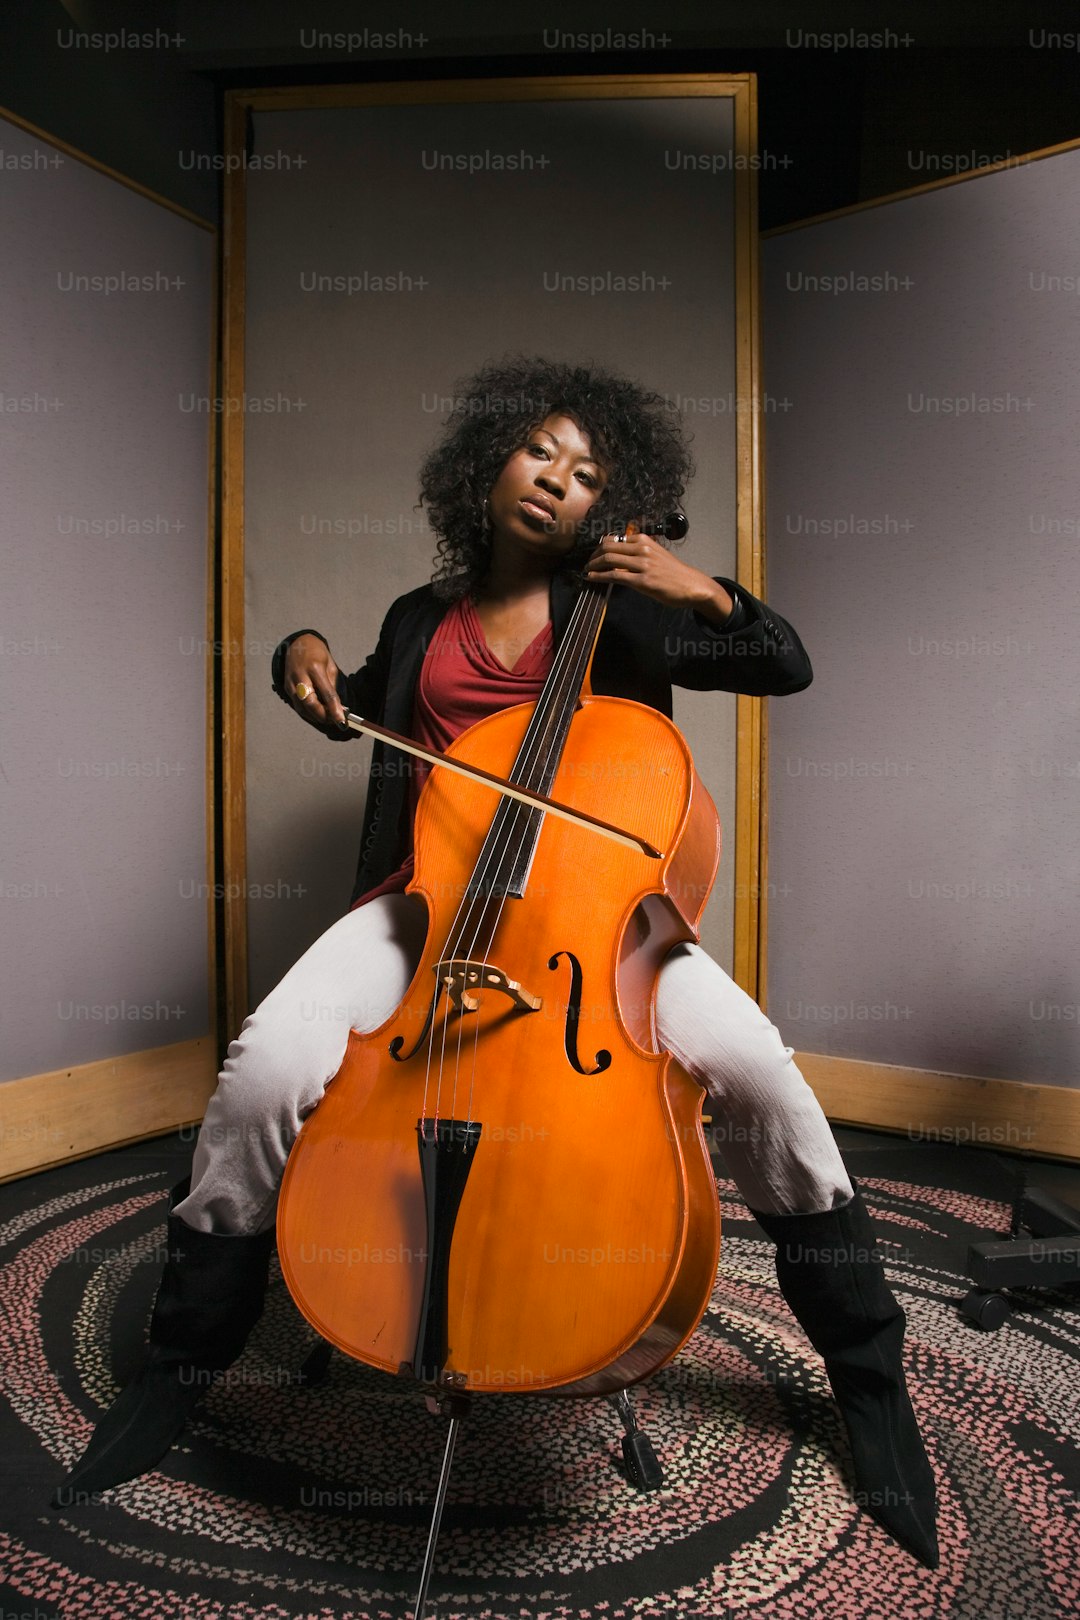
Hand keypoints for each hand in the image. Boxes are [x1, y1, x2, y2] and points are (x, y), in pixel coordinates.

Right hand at [283, 634, 346, 727]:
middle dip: (323, 716)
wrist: (298, 643)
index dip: (334, 709)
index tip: (341, 720)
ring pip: (302, 708)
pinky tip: (316, 712)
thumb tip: (338, 706)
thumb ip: (332, 686)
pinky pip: (297, 704)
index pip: (326, 693)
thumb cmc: (317, 653)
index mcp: (315, 668)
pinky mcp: (286, 687)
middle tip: (334, 720)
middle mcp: (300, 676)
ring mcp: (291, 683)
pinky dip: (307, 712)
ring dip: (315, 716)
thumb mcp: (330, 666)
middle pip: (310, 704)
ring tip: (327, 718)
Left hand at [583, 529, 734, 621]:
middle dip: (593, 555)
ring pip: (609, 559)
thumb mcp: (656, 554)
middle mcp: (643, 548)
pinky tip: (592, 578)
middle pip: (608, 546)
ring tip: (587, 571)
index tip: (594, 553)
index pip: (615, 538)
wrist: (691, 585)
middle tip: (588, 563)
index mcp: (645, 540)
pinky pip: (614, 576)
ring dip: (593, 565)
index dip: (600, 546)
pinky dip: (599, 576)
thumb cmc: (673, 572)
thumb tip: (619, 555)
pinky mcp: (642, 580)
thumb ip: (639, 552)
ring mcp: (642, 564)